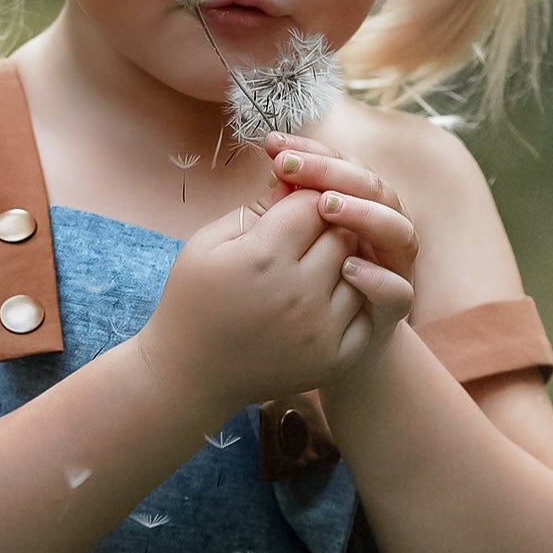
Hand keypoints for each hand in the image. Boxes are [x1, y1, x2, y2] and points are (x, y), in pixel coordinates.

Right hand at [136, 184, 369, 416]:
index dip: (301, 198)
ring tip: (309, 269)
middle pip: (340, 232)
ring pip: (357, 267)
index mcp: (263, 257)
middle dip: (324, 226)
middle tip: (299, 239)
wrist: (189, 376)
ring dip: (341, 260)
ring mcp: (320, 328)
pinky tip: (323, 296)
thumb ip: (256, 207)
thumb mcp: (207, 243)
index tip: (286, 209)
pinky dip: (352, 295)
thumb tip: (295, 177)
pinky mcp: (333, 357)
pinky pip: (363, 308)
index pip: (312, 202)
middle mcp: (298, 293)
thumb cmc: (192, 301)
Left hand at [265, 137, 415, 386]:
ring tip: (325, 206)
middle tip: (289, 167)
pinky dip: (377, 279)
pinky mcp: (394, 311)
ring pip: (397, 231)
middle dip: (333, 173)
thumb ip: (284, 210)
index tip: (272, 145)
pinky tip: (347, 268)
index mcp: (356, 208)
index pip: (343, 166)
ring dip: (364, 214)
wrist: (313, 353)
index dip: (312, 151)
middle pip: (373, 188)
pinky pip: (398, 291)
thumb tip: (275, 169)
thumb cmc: (290, 291)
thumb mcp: (280, 245)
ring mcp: (393, 269)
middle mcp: (381, 232)